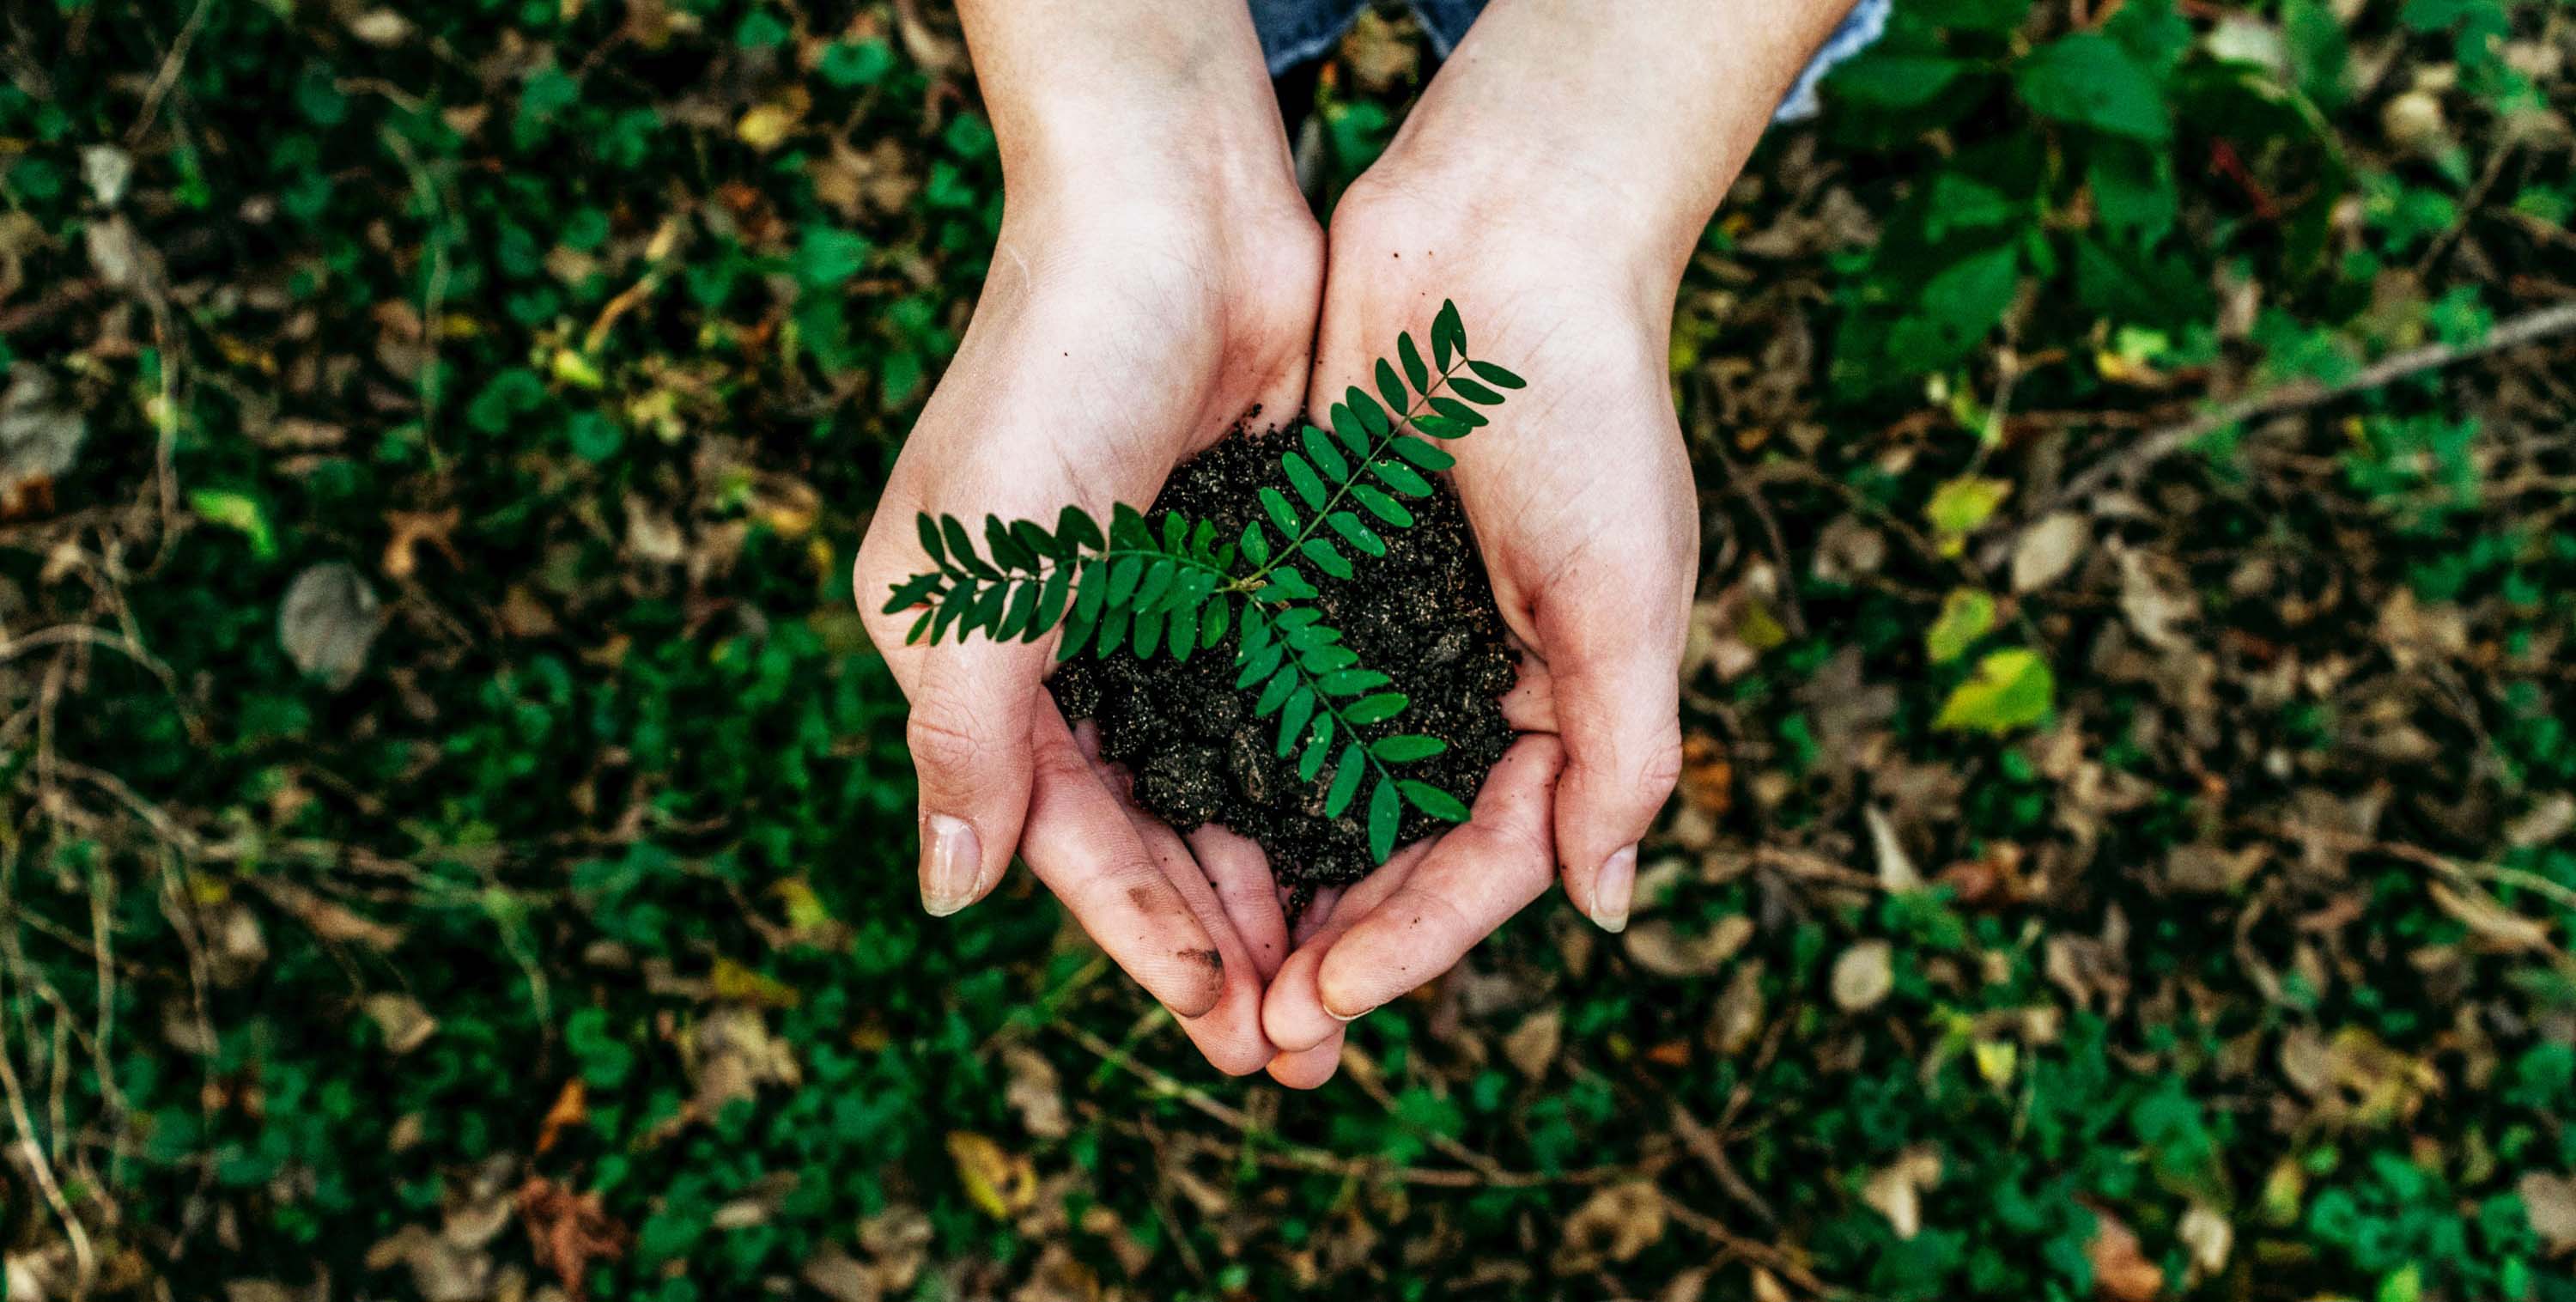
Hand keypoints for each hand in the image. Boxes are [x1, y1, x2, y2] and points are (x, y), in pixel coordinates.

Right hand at [853, 0, 1321, 1072]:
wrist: (1172, 207)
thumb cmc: (1053, 375)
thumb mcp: (981, 569)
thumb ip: (965, 735)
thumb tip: (945, 897)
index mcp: (976, 659)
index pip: (1064, 835)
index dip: (1140, 935)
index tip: (1224, 1021)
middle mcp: (1066, 650)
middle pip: (1150, 832)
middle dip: (1221, 942)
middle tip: (1301, 1050)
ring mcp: (1162, 613)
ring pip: (1225, 785)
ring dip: (1280, 884)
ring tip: (1346, 983)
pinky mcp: (1248, 570)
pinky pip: (1285, 707)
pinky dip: (1320, 783)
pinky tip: (1377, 851)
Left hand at [1254, 183, 1694, 1083]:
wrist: (1503, 238)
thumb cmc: (1587, 412)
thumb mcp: (1629, 595)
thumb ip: (1622, 755)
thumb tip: (1605, 909)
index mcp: (1559, 704)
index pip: (1483, 861)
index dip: (1410, 942)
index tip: (1323, 1004)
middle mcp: (1466, 684)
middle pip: (1392, 851)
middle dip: (1329, 945)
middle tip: (1253, 1036)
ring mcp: (1382, 633)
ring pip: (1315, 791)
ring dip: (1266, 881)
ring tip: (1202, 966)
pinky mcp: (1307, 575)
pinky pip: (1260, 694)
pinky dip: (1222, 763)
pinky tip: (1163, 823)